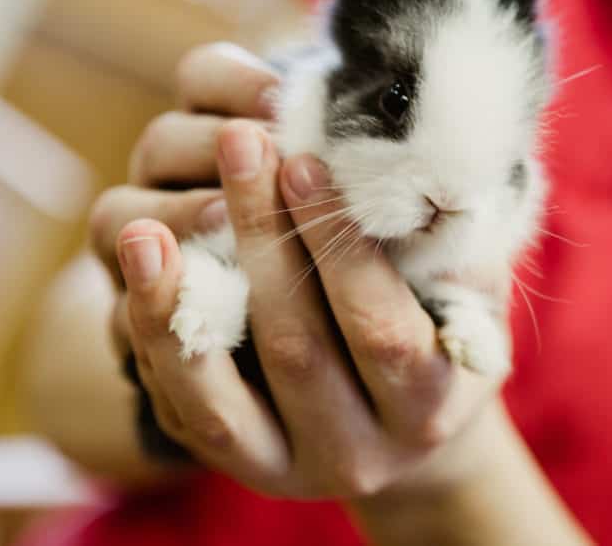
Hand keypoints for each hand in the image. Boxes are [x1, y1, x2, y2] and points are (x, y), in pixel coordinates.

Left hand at [91, 43, 506, 497]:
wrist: (403, 414)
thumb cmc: (443, 324)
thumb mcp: (470, 286)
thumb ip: (447, 239)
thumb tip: (410, 159)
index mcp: (428, 411)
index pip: (380, 331)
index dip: (339, 249)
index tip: (303, 160)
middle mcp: (357, 454)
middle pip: (295, 351)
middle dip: (262, 240)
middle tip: (239, 144)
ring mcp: (287, 468)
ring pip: (216, 402)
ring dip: (174, 309)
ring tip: (144, 230)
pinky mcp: (231, 461)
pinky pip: (178, 406)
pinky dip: (153, 337)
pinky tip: (141, 268)